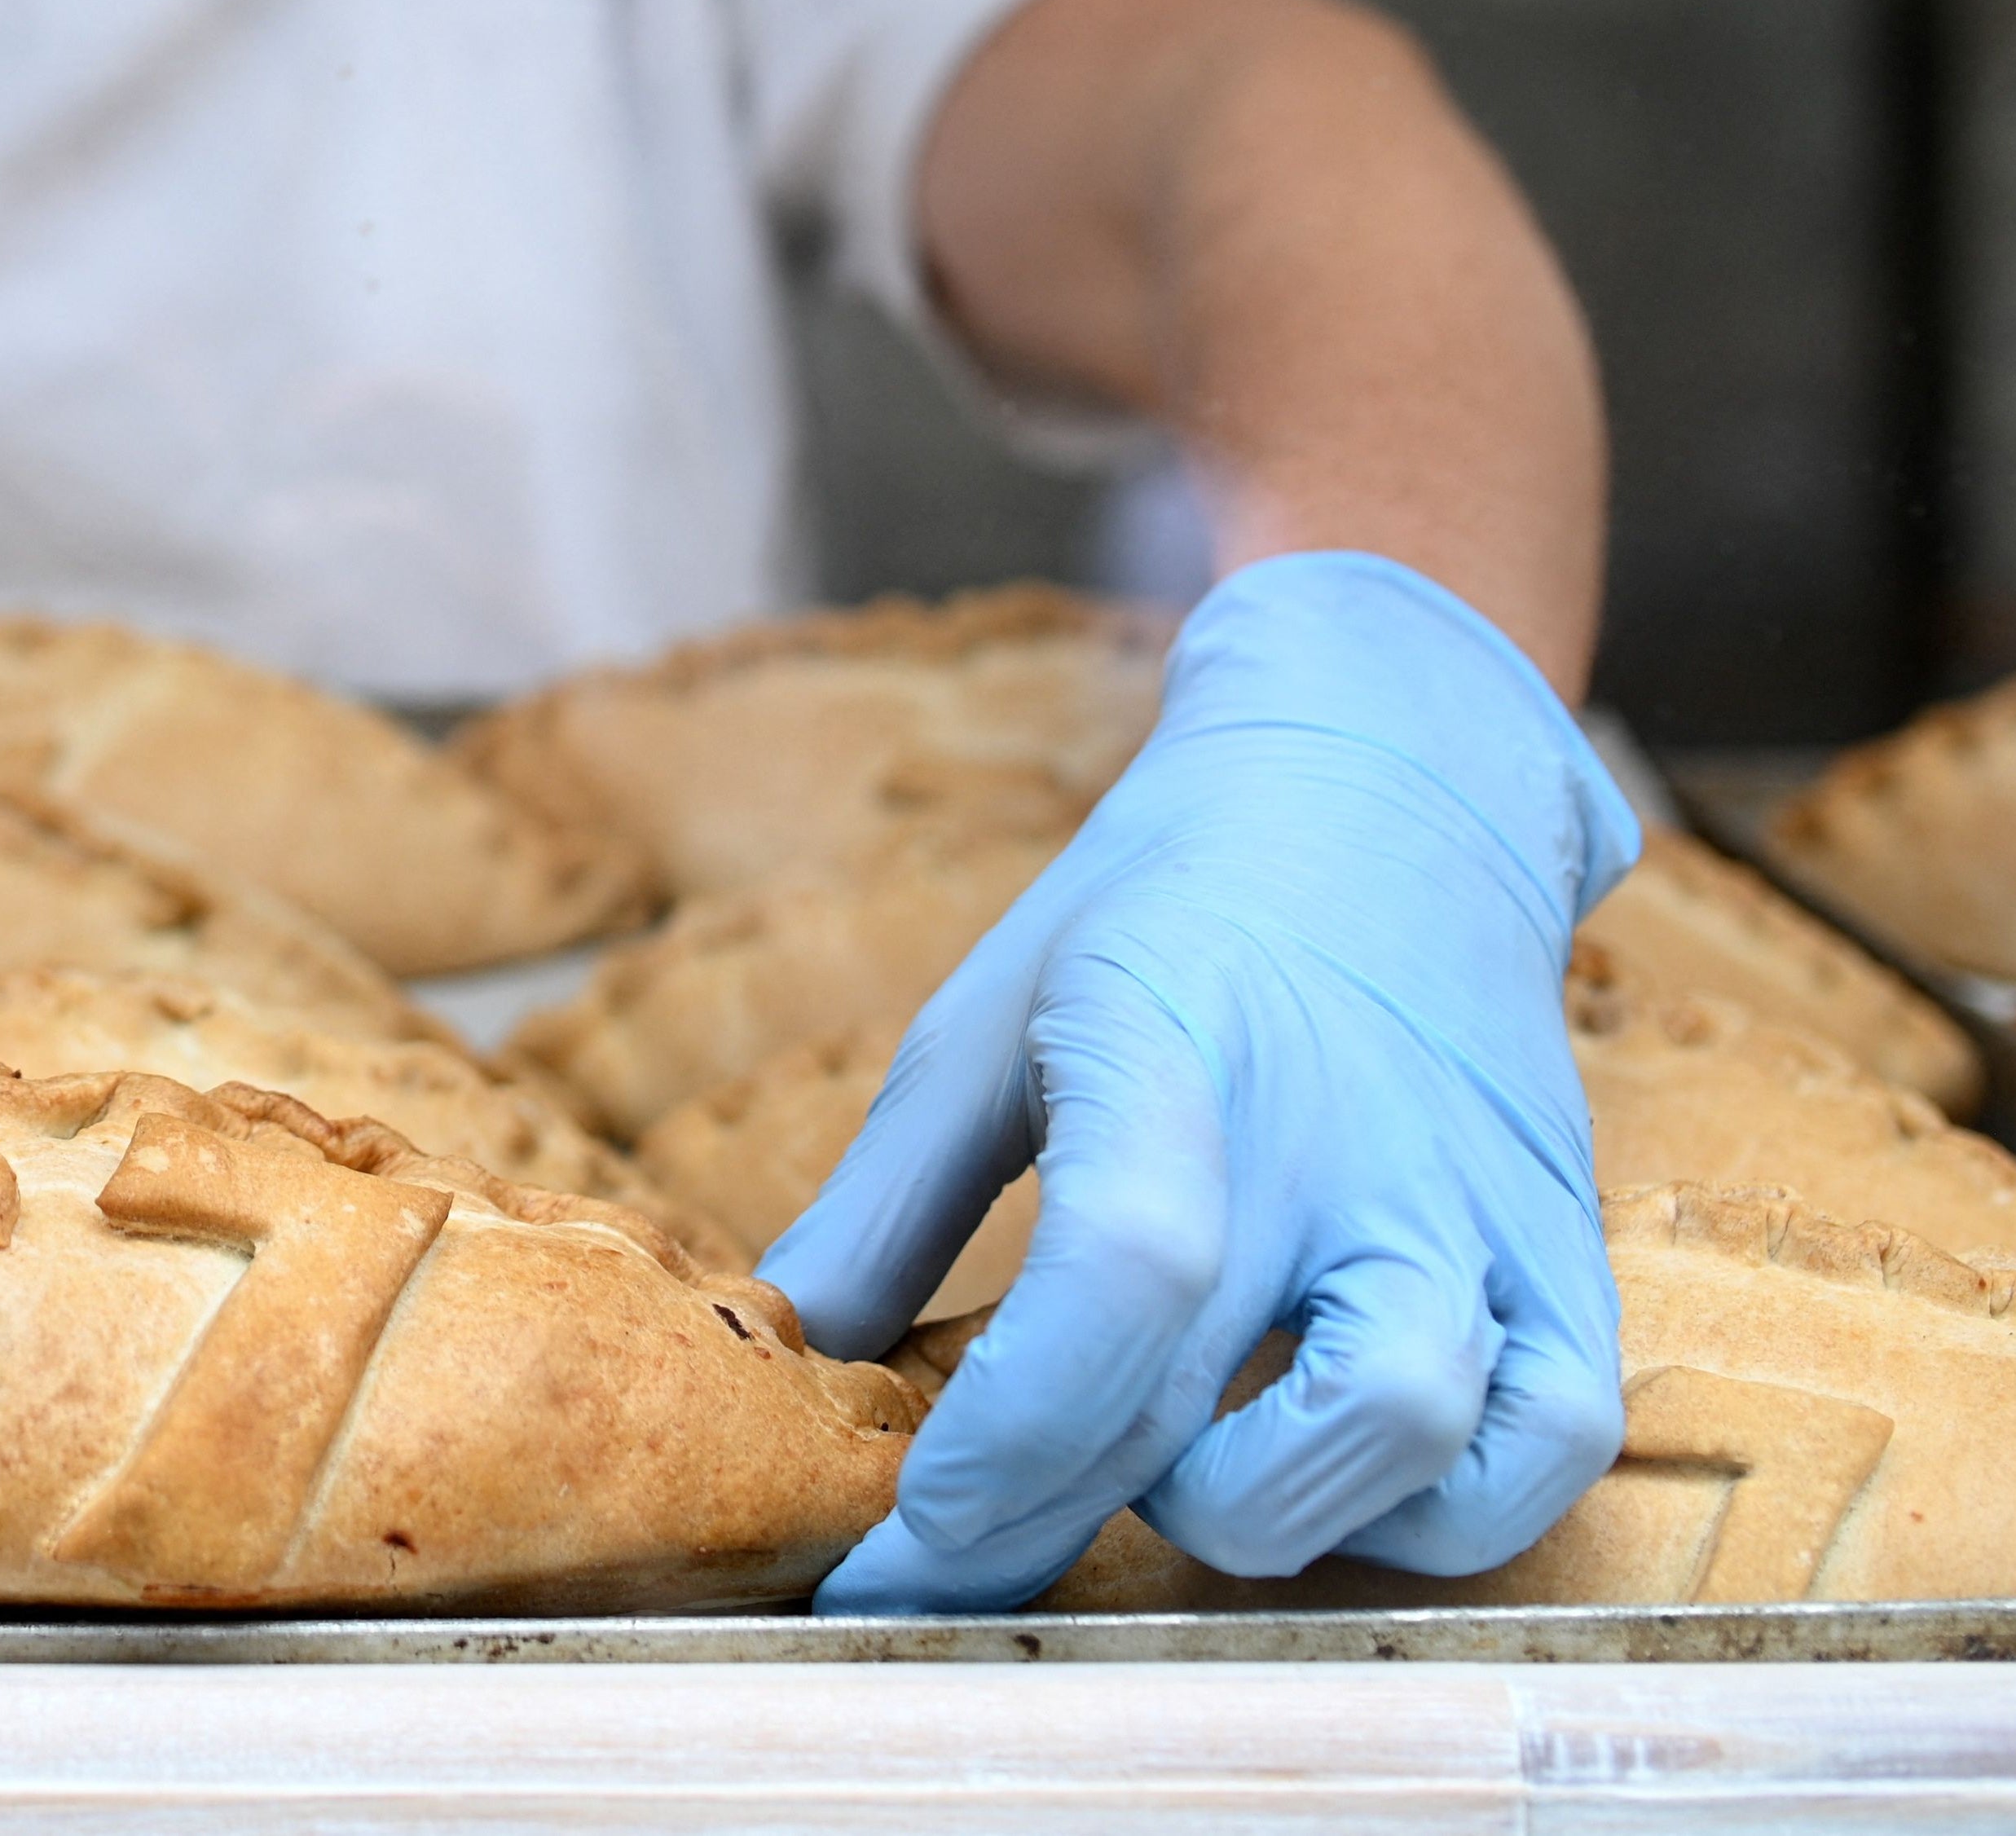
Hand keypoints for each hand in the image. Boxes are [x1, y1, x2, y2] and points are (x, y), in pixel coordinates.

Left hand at [763, 551, 1637, 1612]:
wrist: (1384, 793)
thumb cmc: (1153, 917)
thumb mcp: (987, 1018)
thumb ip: (886, 1204)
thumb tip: (781, 1356)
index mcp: (1169, 1052)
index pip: (1114, 1276)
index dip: (1004, 1443)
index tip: (903, 1538)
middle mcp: (1339, 1137)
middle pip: (1217, 1396)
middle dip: (1052, 1526)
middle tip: (957, 1557)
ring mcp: (1470, 1198)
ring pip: (1406, 1437)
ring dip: (1261, 1511)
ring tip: (1168, 1464)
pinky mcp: (1568, 1246)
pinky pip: (1551, 1445)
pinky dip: (1444, 1511)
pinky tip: (1333, 1478)